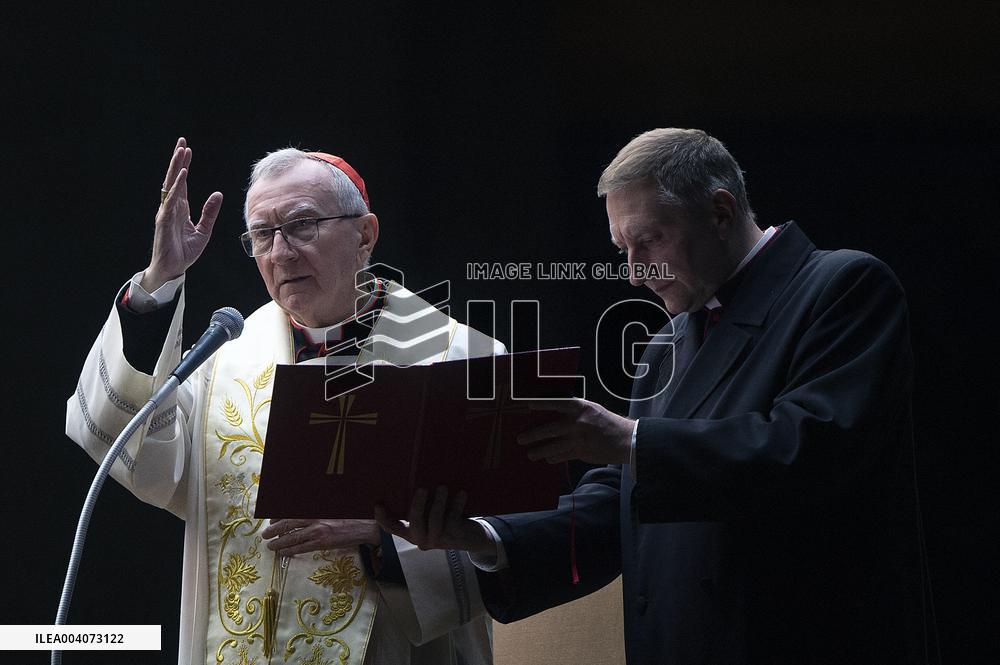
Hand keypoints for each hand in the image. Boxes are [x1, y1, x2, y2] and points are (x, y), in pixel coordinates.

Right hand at [141, 137, 222, 291]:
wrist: (173, 268)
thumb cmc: (185, 251)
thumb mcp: (204, 230)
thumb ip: (210, 212)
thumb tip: (218, 194)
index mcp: (180, 208)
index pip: (182, 182)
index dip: (184, 165)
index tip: (187, 149)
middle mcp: (171, 206)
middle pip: (175, 178)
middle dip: (178, 159)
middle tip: (182, 141)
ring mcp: (166, 212)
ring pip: (171, 185)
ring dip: (176, 167)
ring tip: (181, 151)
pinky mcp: (164, 221)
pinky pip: (171, 200)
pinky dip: (177, 187)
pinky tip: (182, 175)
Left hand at [261, 518, 379, 556]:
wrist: (364, 526)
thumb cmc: (349, 516)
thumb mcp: (331, 509)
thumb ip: (316, 511)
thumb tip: (300, 515)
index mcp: (316, 509)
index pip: (292, 512)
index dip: (279, 517)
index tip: (271, 520)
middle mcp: (315, 519)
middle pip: (288, 525)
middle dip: (274, 530)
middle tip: (265, 535)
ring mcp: (318, 532)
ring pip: (292, 538)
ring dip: (279, 542)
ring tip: (271, 546)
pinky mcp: (322, 544)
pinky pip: (302, 548)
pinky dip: (290, 550)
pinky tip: (283, 552)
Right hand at [375, 487, 494, 555]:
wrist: (473, 538)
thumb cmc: (447, 520)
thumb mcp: (430, 513)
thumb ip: (420, 505)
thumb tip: (411, 479)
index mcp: (411, 532)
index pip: (392, 528)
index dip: (383, 519)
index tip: (378, 505)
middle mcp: (422, 538)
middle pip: (415, 523)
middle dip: (418, 505)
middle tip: (422, 488)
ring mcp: (438, 539)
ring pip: (435, 520)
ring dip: (439, 502)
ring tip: (443, 487)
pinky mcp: (454, 537)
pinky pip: (453, 519)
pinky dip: (457, 504)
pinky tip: (462, 493)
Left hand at [518, 398, 634, 464]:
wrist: (625, 439)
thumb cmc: (607, 422)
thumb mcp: (591, 409)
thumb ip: (574, 410)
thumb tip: (553, 413)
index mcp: (580, 407)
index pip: (556, 403)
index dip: (541, 404)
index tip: (528, 405)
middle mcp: (577, 423)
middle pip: (549, 429)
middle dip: (532, 435)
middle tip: (520, 439)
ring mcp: (578, 439)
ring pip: (553, 446)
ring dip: (539, 451)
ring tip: (530, 453)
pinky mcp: (581, 452)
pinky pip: (562, 456)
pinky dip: (553, 458)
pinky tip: (548, 459)